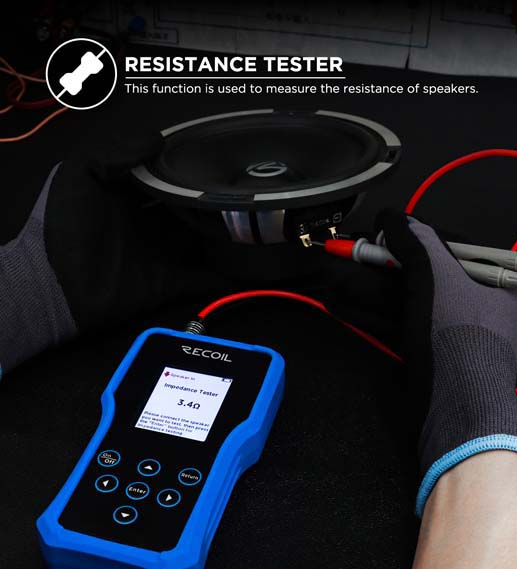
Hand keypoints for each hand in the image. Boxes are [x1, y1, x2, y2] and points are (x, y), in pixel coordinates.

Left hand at [0, 132, 230, 376]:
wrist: (58, 285)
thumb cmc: (66, 225)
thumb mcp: (80, 174)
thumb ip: (115, 152)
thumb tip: (158, 138)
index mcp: (132, 195)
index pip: (167, 176)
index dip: (190, 165)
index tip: (221, 155)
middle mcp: (151, 221)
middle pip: (190, 207)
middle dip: (216, 200)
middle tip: (250, 188)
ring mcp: (164, 252)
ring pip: (203, 240)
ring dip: (226, 234)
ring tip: (261, 222)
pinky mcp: (170, 282)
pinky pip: (203, 277)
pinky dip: (226, 275)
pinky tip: (253, 265)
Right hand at [329, 209, 516, 515]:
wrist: (456, 410)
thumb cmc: (455, 333)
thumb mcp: (437, 276)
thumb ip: (415, 241)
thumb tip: (392, 216)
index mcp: (498, 282)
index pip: (452, 245)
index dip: (414, 236)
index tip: (383, 231)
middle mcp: (478, 305)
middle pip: (422, 274)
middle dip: (380, 265)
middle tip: (348, 253)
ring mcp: (451, 332)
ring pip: (404, 301)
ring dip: (368, 289)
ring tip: (333, 277)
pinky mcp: (428, 354)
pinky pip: (398, 324)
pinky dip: (370, 314)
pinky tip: (340, 303)